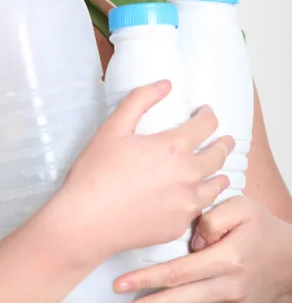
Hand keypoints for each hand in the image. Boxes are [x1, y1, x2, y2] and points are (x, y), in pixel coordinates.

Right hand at [60, 80, 233, 260]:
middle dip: (223, 143)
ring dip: (220, 172)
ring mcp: (186, 204)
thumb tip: (166, 84)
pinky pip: (201, 208)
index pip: (207, 125)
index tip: (206, 113)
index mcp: (173, 147)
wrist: (87, 222)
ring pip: (217, 185)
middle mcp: (188, 175)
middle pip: (219, 155)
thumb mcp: (113, 127)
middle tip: (224, 140)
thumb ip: (141, 100)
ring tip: (218, 170)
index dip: (209, 115)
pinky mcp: (180, 226)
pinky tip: (195, 196)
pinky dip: (202, 198)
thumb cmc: (97, 172)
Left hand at [114, 196, 291, 301]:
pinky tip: (161, 302)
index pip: (181, 271)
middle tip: (119, 294)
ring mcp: (230, 298)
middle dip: (147, 298)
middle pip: (180, 296)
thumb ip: (215, 217)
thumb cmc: (262, 227)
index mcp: (228, 258)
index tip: (125, 280)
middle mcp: (227, 284)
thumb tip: (194, 238)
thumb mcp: (243, 207)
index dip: (150, 277)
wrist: (289, 258)